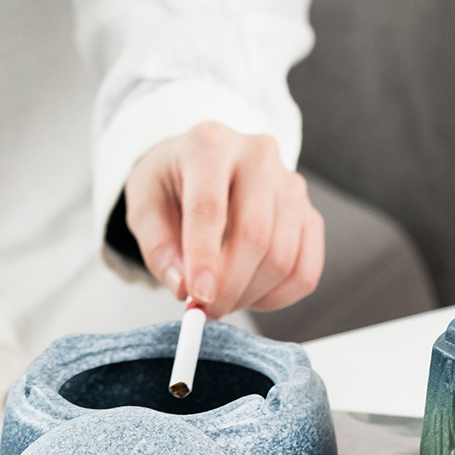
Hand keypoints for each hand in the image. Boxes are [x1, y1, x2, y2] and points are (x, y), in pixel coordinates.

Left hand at [124, 122, 323, 319]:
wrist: (207, 166)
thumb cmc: (173, 184)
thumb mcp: (145, 205)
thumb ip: (158, 248)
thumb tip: (183, 289)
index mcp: (209, 144)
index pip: (210, 208)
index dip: (204, 258)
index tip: (197, 298)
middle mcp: (259, 156)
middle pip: (254, 235)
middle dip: (229, 286)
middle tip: (206, 311)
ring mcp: (292, 185)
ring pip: (282, 258)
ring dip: (250, 295)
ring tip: (223, 299)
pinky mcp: (310, 214)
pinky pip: (306, 270)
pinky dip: (278, 297)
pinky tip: (252, 295)